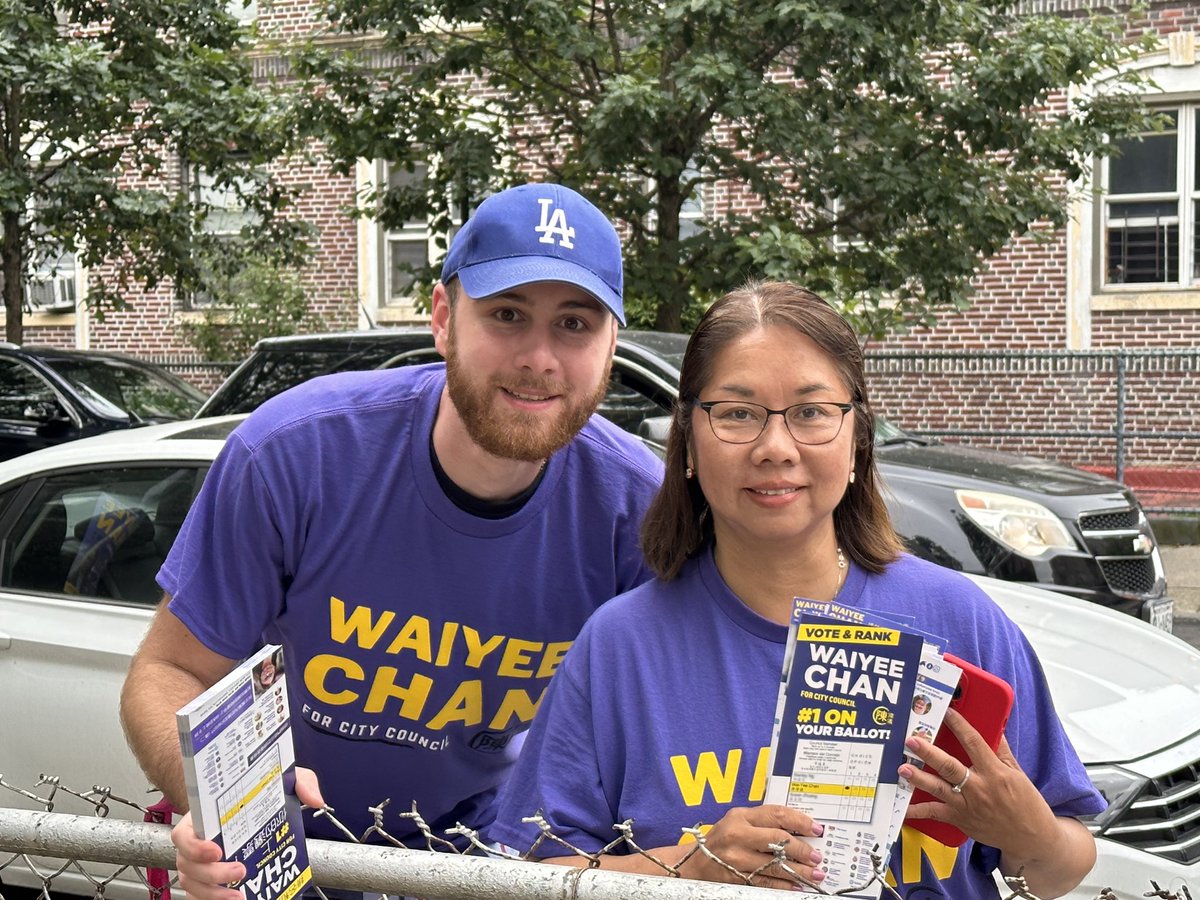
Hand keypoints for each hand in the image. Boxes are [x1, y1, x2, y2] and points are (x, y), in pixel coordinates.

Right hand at [173, 767, 323, 899]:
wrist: (245, 800)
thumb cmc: (253, 792)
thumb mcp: (279, 779)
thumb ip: (300, 782)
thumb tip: (315, 799)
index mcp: (204, 817)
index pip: (184, 834)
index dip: (195, 846)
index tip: (217, 850)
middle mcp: (196, 841)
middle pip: (189, 864)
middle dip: (213, 873)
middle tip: (240, 872)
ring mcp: (198, 862)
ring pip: (192, 883)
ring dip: (213, 893)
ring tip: (239, 895)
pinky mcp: (206, 878)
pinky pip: (199, 894)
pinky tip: (234, 899)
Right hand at [677, 804, 825, 889]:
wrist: (695, 863)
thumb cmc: (721, 839)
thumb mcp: (737, 822)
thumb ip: (762, 822)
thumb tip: (798, 829)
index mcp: (740, 816)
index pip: (776, 814)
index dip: (800, 821)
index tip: (816, 829)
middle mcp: (738, 835)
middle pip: (778, 839)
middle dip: (802, 849)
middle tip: (817, 856)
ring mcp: (736, 858)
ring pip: (774, 864)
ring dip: (798, 871)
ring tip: (814, 875)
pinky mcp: (736, 877)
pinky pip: (765, 882)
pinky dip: (783, 885)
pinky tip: (795, 886)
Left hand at [900, 709, 1057, 857]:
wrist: (1030, 838)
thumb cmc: (1026, 803)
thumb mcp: (1017, 773)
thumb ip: (1002, 750)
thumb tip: (994, 726)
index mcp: (995, 773)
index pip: (974, 743)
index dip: (960, 726)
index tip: (947, 713)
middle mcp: (979, 789)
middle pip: (950, 767)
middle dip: (929, 753)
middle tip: (913, 741)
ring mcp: (967, 806)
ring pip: (938, 789)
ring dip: (919, 778)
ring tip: (903, 768)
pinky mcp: (960, 820)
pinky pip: (934, 814)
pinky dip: (917, 812)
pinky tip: (902, 808)